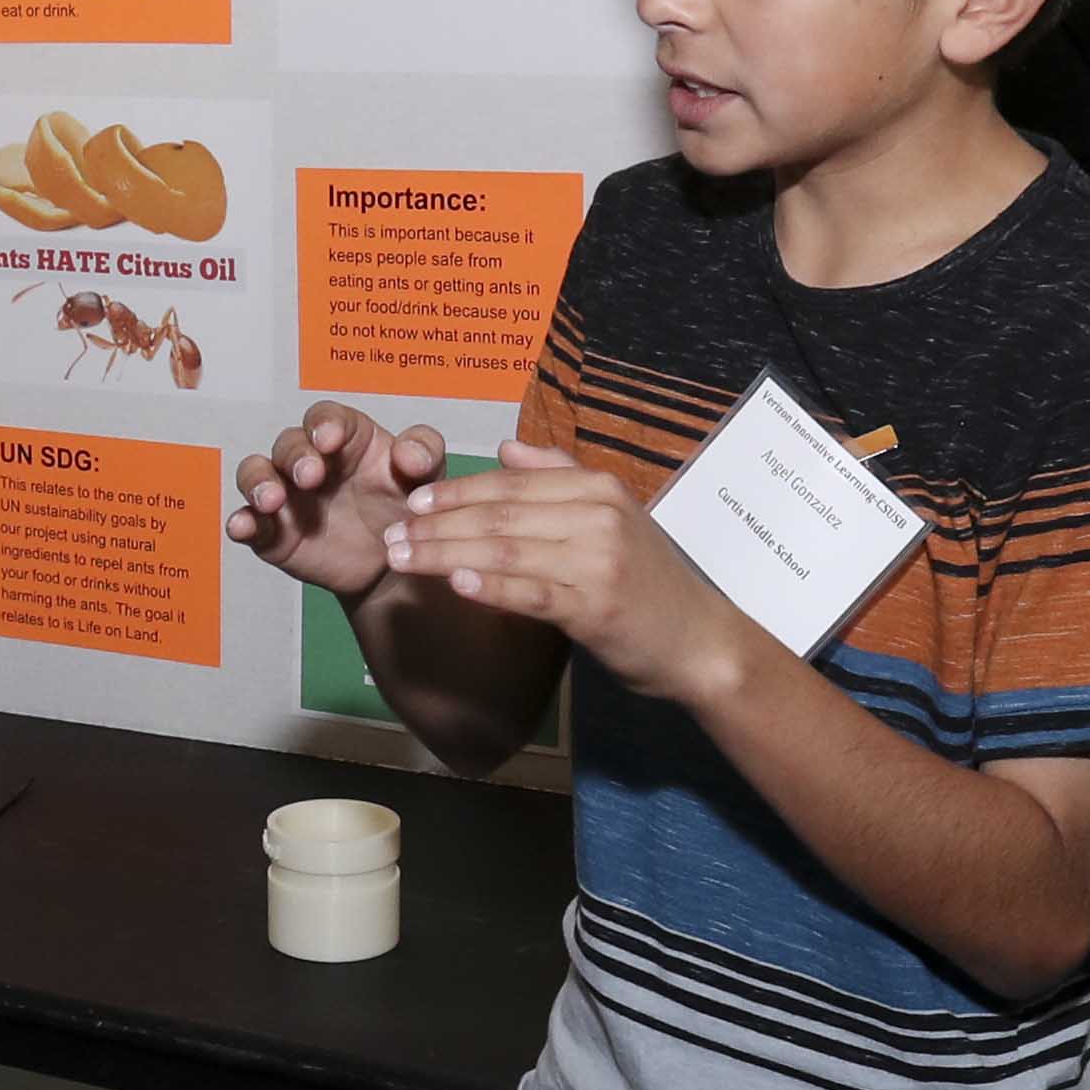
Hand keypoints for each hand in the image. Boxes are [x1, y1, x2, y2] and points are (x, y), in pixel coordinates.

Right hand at [228, 403, 449, 595]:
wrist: (393, 565)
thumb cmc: (404, 507)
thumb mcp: (425, 477)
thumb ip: (424, 454)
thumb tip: (408, 455)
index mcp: (346, 439)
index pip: (326, 417)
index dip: (324, 424)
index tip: (330, 439)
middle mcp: (309, 460)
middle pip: (289, 444)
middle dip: (295, 456)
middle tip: (310, 476)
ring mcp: (287, 495)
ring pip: (256, 474)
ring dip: (258, 481)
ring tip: (271, 500)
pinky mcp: (272, 531)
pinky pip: (249, 522)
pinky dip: (242, 522)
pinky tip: (243, 527)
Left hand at [390, 441, 759, 709]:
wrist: (699, 642)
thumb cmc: (648, 584)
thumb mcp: (613, 517)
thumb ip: (559, 476)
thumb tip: (506, 447)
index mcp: (597, 487)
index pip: (511, 484)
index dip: (455, 491)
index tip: (410, 501)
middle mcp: (597, 514)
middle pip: (500, 514)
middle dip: (437, 523)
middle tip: (390, 535)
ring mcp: (598, 559)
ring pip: (505, 549)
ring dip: (446, 553)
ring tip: (402, 558)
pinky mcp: (595, 606)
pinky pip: (531, 592)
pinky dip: (491, 586)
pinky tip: (456, 584)